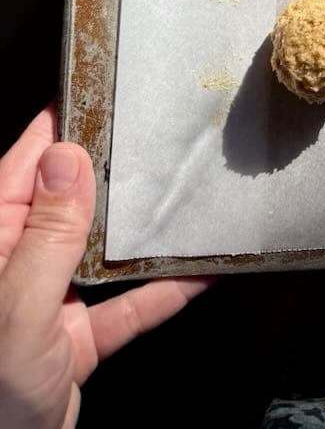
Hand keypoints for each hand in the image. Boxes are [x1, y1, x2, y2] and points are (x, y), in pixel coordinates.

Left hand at [0, 105, 212, 428]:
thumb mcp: (16, 309)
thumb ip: (46, 236)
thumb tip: (70, 157)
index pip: (27, 165)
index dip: (64, 124)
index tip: (105, 87)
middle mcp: (16, 263)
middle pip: (71, 201)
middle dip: (115, 170)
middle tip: (164, 131)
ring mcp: (46, 302)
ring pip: (102, 250)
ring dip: (144, 231)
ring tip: (190, 191)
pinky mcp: (73, 342)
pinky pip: (124, 307)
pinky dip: (162, 292)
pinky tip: (202, 272)